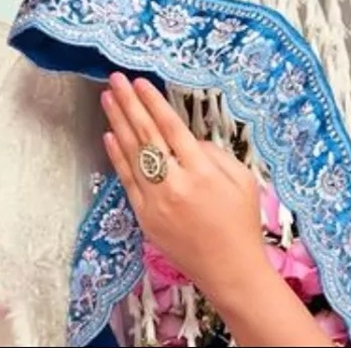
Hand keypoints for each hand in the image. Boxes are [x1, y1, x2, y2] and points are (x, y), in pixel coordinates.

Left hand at [100, 72, 266, 300]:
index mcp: (203, 172)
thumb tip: (185, 138)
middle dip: (129, 104)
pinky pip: (127, 180)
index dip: (153, 102)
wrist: (229, 270)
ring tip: (107, 99)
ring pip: (131, 154)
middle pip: (146, 135)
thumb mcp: (242, 180)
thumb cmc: (241, 223)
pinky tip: (109, 135)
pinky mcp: (145, 216)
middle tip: (115, 80)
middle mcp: (176, 184)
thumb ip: (213, 153)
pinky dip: (116, 156)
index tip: (140, 81)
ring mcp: (156, 201)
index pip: (171, 127)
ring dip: (117, 123)